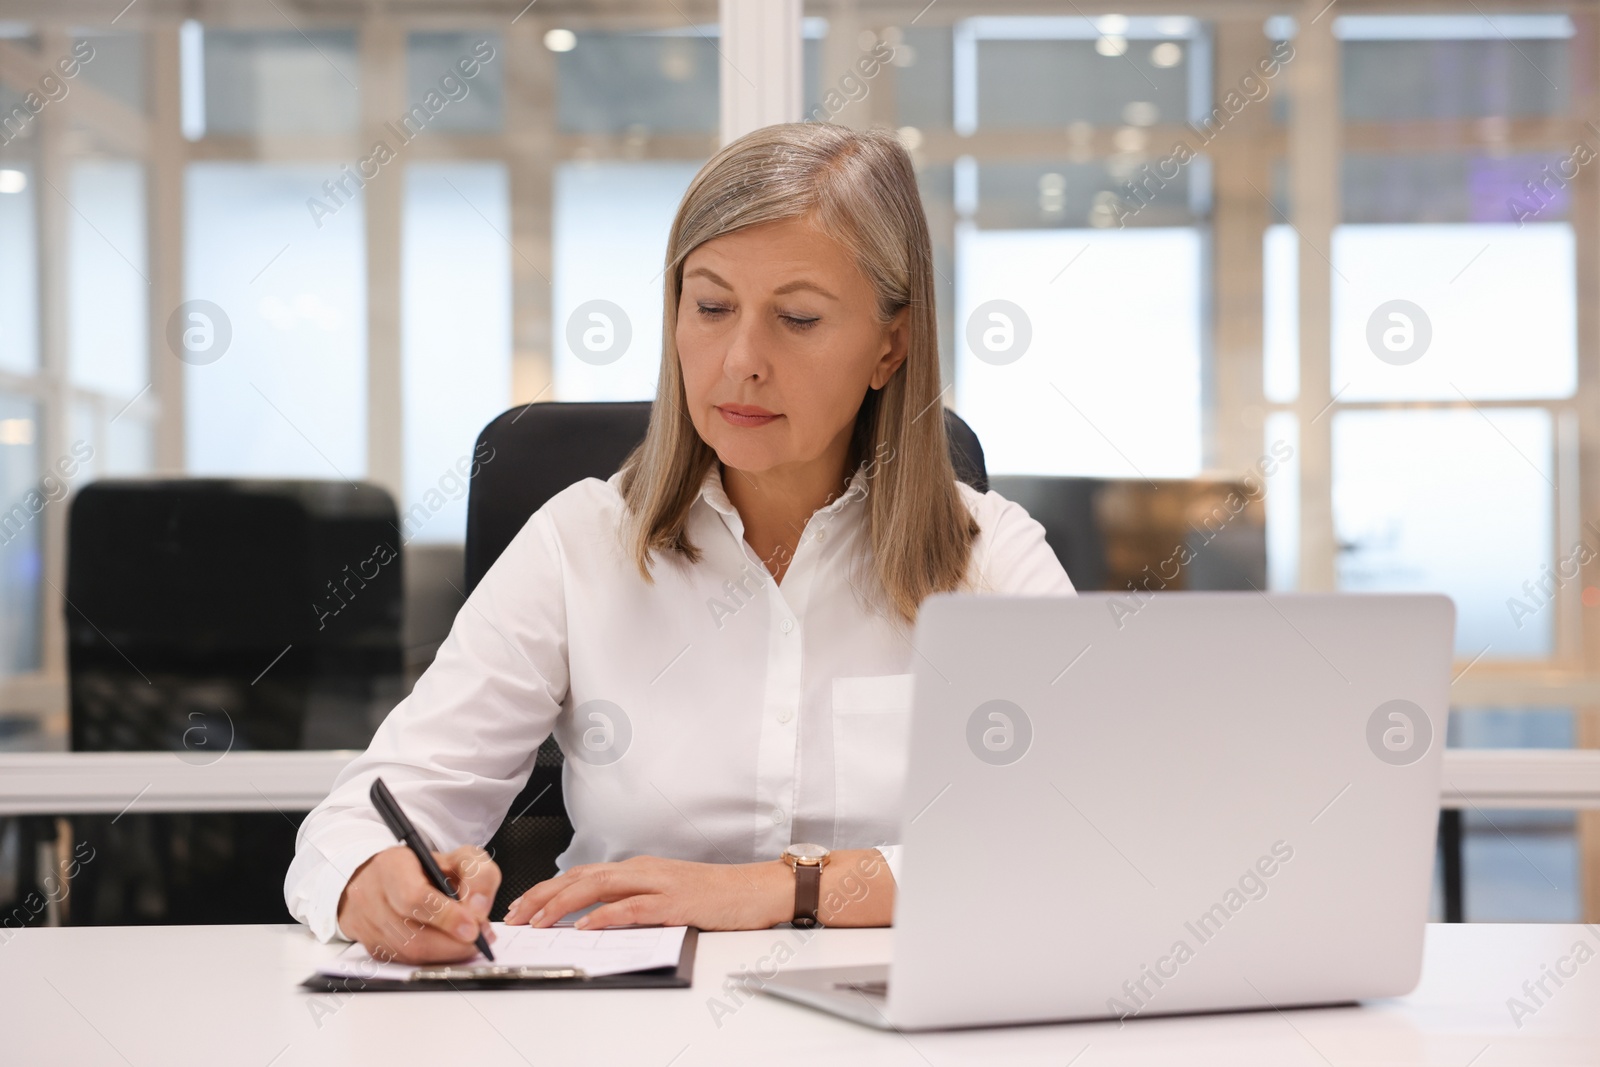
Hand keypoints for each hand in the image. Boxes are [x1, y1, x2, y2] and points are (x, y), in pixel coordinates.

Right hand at [336, 844, 500, 963]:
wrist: (390, 877)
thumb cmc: (426, 868)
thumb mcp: (459, 858)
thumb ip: (477, 876)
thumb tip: (479, 910)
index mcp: (392, 867)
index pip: (414, 897)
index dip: (446, 916)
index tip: (473, 927)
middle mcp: (372, 897)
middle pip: (412, 936)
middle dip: (452, 943)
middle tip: (478, 940)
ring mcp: (368, 926)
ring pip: (409, 954)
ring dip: (446, 954)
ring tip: (468, 943)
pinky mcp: (372, 947)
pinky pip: (405, 962)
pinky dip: (433, 959)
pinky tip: (448, 948)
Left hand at [504, 855, 791, 930]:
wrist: (756, 889)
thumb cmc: (715, 896)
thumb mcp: (666, 894)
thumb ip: (634, 900)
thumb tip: (596, 920)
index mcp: (638, 868)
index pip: (581, 874)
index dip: (546, 889)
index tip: (522, 906)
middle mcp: (642, 870)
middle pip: (580, 877)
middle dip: (542, 896)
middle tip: (515, 916)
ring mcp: (658, 883)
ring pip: (598, 887)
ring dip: (563, 904)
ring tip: (538, 921)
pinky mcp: (675, 902)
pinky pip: (632, 907)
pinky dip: (605, 916)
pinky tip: (587, 926)